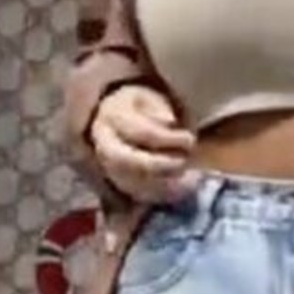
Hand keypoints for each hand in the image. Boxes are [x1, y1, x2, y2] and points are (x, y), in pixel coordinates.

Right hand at [89, 85, 199, 203]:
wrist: (115, 121)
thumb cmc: (138, 108)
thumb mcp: (149, 98)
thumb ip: (157, 108)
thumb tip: (168, 121)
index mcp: (112, 117)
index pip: (140, 131)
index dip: (168, 138)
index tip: (190, 140)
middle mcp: (103, 144)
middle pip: (125, 161)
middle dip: (159, 165)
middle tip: (184, 163)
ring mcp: (107, 167)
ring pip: (129, 183)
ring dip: (162, 184)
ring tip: (189, 180)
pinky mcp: (117, 185)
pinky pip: (136, 196)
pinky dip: (161, 196)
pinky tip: (182, 190)